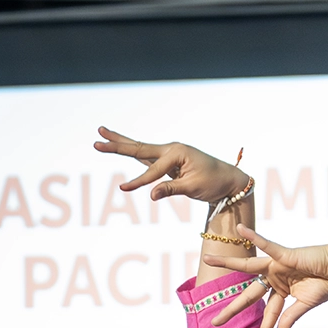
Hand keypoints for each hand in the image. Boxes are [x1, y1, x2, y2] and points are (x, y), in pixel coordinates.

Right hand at [92, 126, 246, 202]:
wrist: (229, 180)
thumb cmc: (215, 183)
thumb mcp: (195, 188)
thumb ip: (172, 189)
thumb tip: (151, 195)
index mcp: (178, 152)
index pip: (154, 170)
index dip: (140, 181)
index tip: (124, 188)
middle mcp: (172, 149)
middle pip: (139, 147)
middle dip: (118, 144)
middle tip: (97, 138)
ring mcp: (169, 154)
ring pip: (140, 148)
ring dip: (121, 142)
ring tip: (101, 133)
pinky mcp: (169, 161)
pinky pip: (147, 157)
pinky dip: (133, 151)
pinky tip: (119, 144)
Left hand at [204, 229, 327, 327]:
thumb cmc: (327, 283)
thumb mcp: (305, 304)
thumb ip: (290, 318)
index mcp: (282, 290)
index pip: (268, 314)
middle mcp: (275, 277)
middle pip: (249, 295)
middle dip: (232, 309)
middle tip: (215, 322)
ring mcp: (277, 265)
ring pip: (247, 267)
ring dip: (227, 262)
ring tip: (207, 259)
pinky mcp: (284, 254)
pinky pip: (267, 245)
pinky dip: (255, 236)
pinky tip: (241, 228)